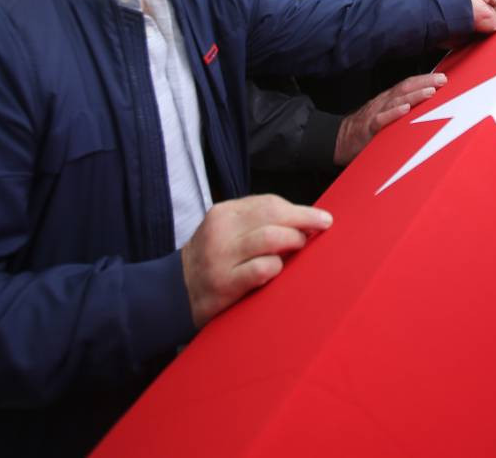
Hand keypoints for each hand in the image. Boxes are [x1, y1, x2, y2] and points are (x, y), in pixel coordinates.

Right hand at [181, 195, 331, 327]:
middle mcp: (221, 231)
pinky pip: (263, 268)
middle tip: (320, 228)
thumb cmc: (212, 259)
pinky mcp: (224, 283)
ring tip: (300, 247)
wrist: (175, 293)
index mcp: (223, 213)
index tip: (319, 216)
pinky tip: (279, 269)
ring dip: (294, 241)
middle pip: (273, 215)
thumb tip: (300, 219)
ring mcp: (221, 257)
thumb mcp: (226, 231)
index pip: (268, 203)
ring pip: (271, 238)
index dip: (298, 209)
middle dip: (304, 220)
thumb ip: (256, 222)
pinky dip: (278, 267)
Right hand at [334, 73, 447, 164]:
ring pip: (396, 101)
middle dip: (424, 83)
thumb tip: (423, 105)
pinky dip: (393, 113)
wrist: (338, 140)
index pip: (407, 85)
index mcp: (387, 99)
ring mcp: (375, 114)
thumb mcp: (384, 115)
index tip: (442, 77)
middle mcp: (382, 103)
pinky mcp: (368, 128)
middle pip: (405, 88)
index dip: (424, 80)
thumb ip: (400, 109)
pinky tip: (405, 109)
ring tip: (430, 92)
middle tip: (442, 80)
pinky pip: (382, 119)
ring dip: (414, 96)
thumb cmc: (365, 128)